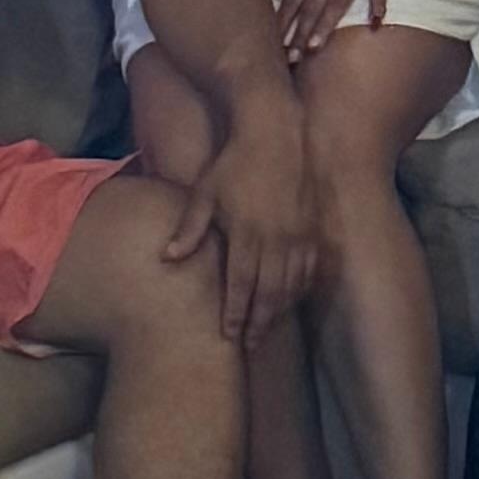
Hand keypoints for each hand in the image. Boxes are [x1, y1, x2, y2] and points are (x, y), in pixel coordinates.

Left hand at [173, 94, 322, 341]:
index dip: (235, 313)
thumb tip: (167, 258)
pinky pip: (308, 267)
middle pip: (269, 293)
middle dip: (259, 322)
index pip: (240, 285)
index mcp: (246, 233)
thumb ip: (190, 229)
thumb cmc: (234, 163)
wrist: (275, 133)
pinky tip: (291, 298)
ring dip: (278, 310)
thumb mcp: (205, 193)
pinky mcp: (311, 227)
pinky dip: (299, 288)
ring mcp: (297, 234)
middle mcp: (275, 239)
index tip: (229, 335)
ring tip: (266, 329)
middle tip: (249, 345)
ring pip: (290, 284)